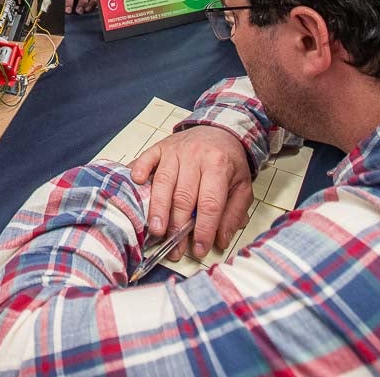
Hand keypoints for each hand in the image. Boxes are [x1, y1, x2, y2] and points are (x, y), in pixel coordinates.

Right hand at [129, 126, 251, 260]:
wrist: (220, 129)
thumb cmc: (230, 162)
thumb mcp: (242, 186)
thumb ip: (234, 213)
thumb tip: (220, 240)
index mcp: (219, 166)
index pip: (210, 203)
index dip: (203, 229)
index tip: (199, 249)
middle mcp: (196, 156)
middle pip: (183, 196)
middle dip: (177, 226)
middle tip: (174, 249)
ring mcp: (175, 150)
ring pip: (163, 182)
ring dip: (158, 208)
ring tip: (156, 230)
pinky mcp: (161, 146)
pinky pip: (147, 158)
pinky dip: (139, 170)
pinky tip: (137, 184)